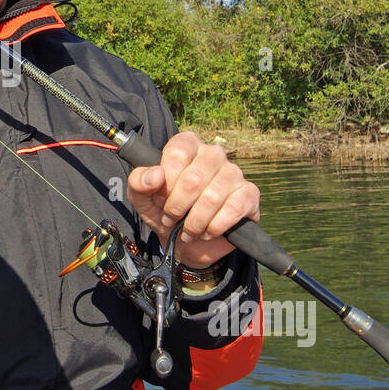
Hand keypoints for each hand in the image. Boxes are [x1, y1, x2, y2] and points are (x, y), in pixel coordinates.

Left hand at [126, 131, 259, 272]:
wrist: (190, 244)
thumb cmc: (166, 213)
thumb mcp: (142, 199)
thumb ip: (138, 182)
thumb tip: (155, 175)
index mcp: (188, 145)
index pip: (178, 152)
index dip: (166, 182)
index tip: (161, 198)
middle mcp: (213, 153)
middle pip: (193, 178)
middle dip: (177, 207)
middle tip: (172, 219)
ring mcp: (234, 172)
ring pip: (212, 197)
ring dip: (195, 222)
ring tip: (188, 230)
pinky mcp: (249, 194)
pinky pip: (234, 209)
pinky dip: (215, 227)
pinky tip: (208, 231)